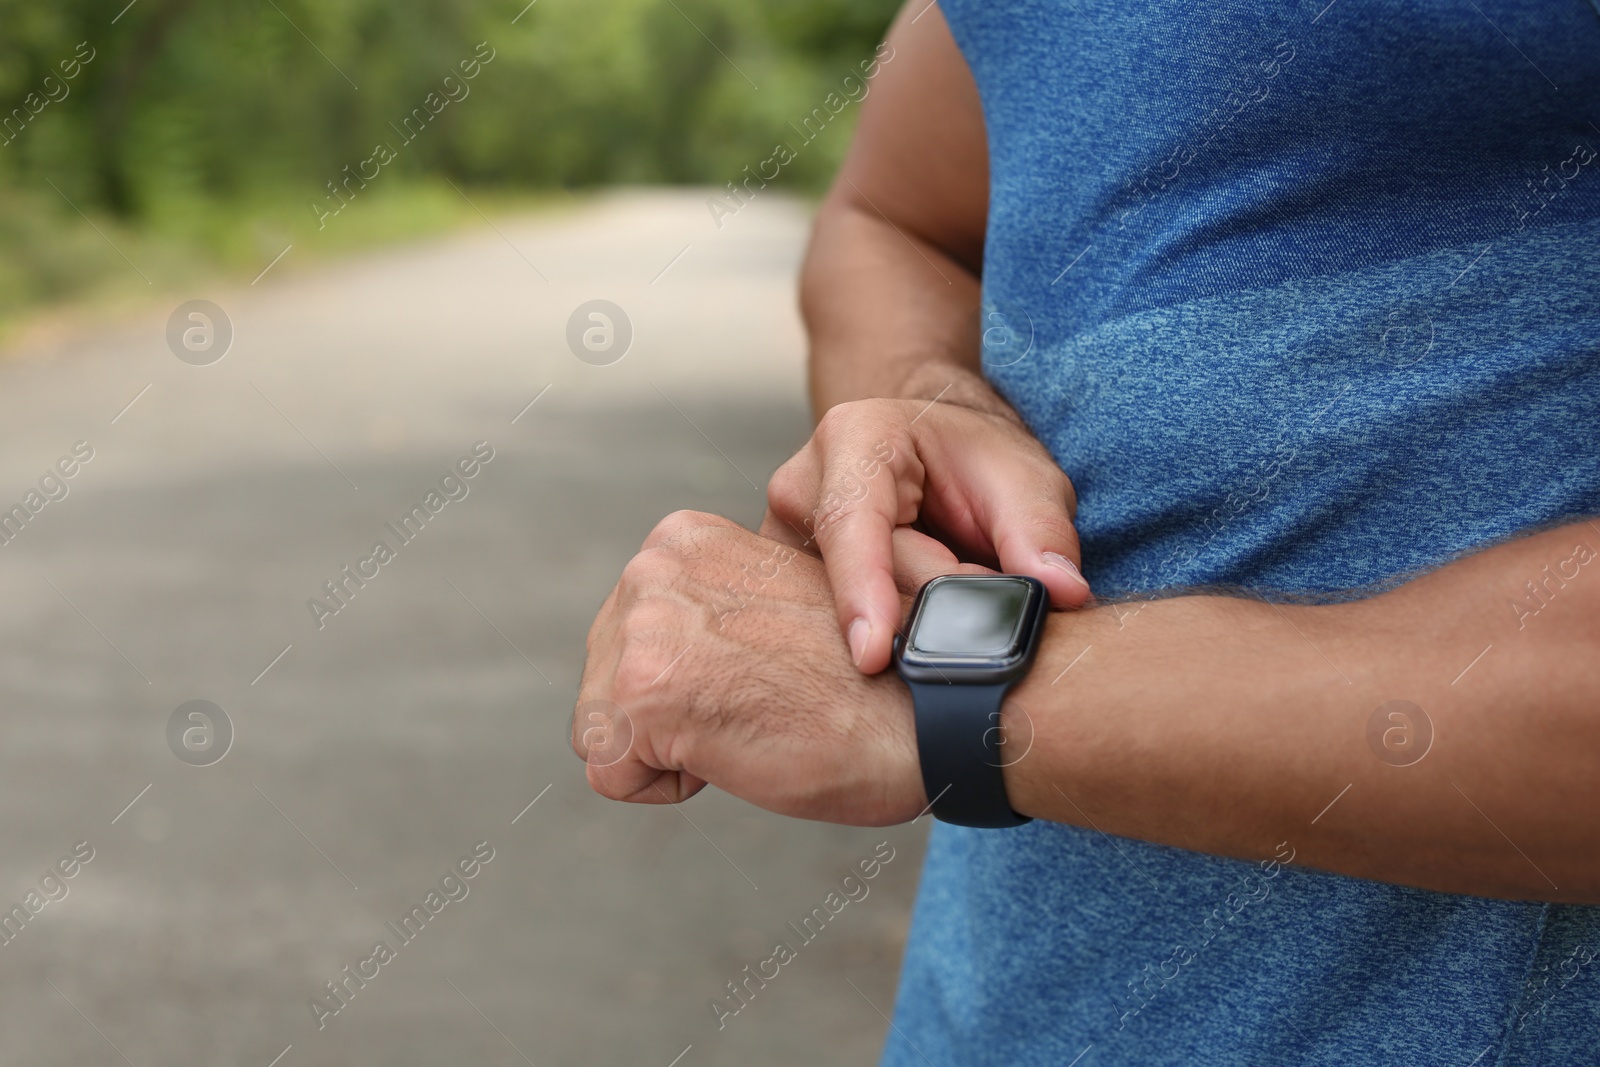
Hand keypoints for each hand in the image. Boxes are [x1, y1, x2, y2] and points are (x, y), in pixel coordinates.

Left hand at [572, 510, 995, 824]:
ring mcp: (644, 625)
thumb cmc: (877, 672)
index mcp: (681, 539)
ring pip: (602, 731)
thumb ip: (711, 610)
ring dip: (671, 752)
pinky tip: (741, 752)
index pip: (629, 640)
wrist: (937, 702)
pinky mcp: (645, 691)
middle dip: (670, 717)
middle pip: (603, 683)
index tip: (765, 678)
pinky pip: (612, 776)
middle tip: (763, 708)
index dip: (692, 683)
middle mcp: (651, 566)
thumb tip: (673, 651)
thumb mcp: (771, 608)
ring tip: (754, 725)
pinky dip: (669, 788)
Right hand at [760, 390, 1088, 674]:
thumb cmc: (974, 460)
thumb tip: (1063, 592)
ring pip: (837, 614)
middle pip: (856, 581)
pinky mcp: (787, 586)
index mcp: (853, 440)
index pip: (850, 524)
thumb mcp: (1024, 478)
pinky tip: (917, 617)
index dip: (862, 591)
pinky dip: (884, 635)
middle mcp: (801, 487)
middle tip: (988, 589)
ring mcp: (785, 541)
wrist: (935, 452)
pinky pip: (828, 629)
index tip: (873, 656)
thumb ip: (1042, 532)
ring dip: (905, 623)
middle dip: (924, 610)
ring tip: (955, 584)